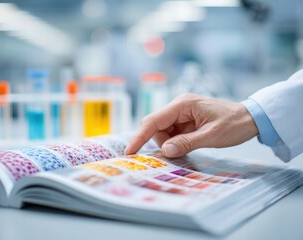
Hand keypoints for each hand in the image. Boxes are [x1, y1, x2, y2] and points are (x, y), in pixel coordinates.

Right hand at [125, 93, 258, 157]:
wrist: (250, 118)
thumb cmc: (234, 123)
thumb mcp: (211, 136)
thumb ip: (186, 143)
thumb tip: (165, 151)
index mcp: (182, 104)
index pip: (153, 121)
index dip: (139, 136)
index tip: (130, 151)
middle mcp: (178, 106)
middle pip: (156, 126)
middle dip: (160, 142)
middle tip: (173, 154)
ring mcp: (181, 113)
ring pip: (163, 131)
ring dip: (170, 143)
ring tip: (190, 147)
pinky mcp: (185, 120)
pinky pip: (172, 133)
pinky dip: (175, 142)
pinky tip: (188, 145)